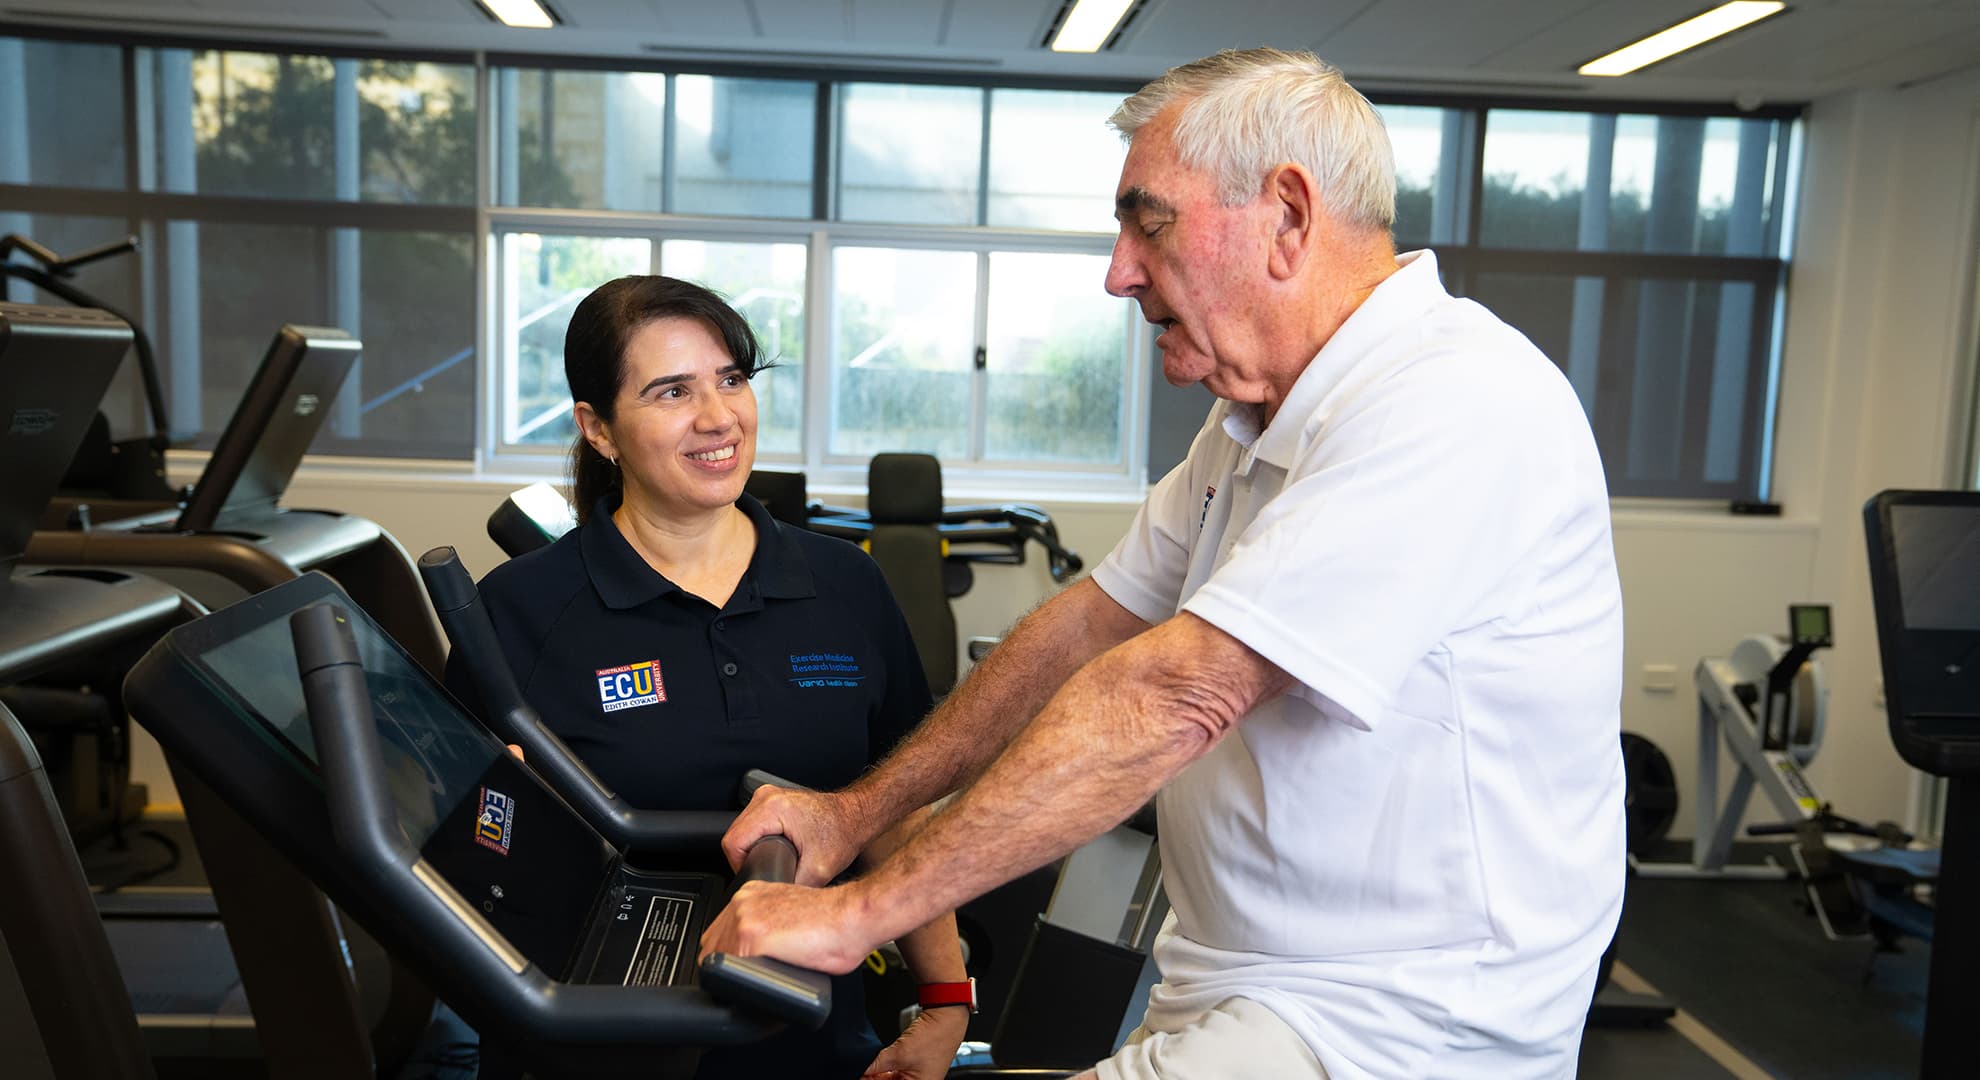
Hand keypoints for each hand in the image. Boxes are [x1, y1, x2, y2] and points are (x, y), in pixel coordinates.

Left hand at [697, 880, 880, 975]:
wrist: (853, 916)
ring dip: (732, 976)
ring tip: (758, 983)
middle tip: (748, 979)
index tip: (740, 965)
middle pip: (711, 945)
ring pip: (716, 959)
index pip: (719, 930)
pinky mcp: (752, 940)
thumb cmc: (835, 919)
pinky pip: (730, 971)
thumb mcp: (791, 913)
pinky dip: (742, 985)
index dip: (726, 953)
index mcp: (752, 894)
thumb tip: (761, 952)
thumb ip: (769, 926)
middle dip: (726, 965)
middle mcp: (744, 903)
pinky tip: (762, 984)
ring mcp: (745, 920)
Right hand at [721, 785, 868, 885]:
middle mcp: (766, 798)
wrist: (856, 817)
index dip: (740, 866)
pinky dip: (756, 839)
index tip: (756, 874)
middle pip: (733, 836)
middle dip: (746, 858)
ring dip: (750, 849)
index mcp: (772, 808)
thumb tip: (770, 904)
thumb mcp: (817, 872)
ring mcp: (768, 796)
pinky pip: (750, 824)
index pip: (732, 843)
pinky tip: (771, 847)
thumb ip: (790, 889)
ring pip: (740, 830)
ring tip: (771, 858)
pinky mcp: (772, 800)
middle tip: (767, 870)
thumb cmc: (843, 834)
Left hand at [863, 1005, 968, 1079]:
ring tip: (866, 1067)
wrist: (946, 1016)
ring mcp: (916, 1074)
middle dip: (875, 1078)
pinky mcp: (913, 1064)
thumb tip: (861, 1070)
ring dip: (877, 1073)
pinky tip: (873, 1064)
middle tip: (862, 1071)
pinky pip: (894, 1071)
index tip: (863, 1076)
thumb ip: (877, 1064)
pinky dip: (883, 1068)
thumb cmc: (936, 1037)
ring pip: (890, 1079)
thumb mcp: (900, 1053)